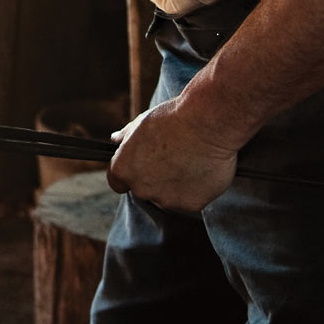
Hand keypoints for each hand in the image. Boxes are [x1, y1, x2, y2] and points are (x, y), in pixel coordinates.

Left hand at [106, 95, 240, 212]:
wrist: (207, 124)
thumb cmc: (173, 118)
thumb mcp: (142, 122)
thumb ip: (126, 136)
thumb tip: (116, 140)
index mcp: (124, 169)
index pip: (118, 182)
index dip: (130, 173)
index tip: (141, 165)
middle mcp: (141, 189)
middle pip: (144, 190)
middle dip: (155, 178)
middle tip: (172, 158)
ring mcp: (165, 200)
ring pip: (168, 196)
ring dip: (175, 185)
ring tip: (190, 160)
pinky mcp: (190, 205)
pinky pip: (190, 200)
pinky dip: (195, 189)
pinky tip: (202, 169)